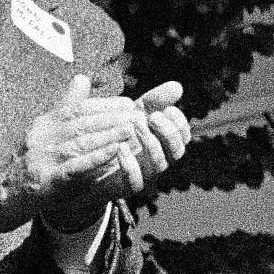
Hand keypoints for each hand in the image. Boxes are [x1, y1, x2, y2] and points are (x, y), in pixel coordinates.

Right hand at [0, 71, 155, 237]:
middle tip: (142, 115)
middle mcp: (39, 137)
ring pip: (79, 142)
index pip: (77, 108)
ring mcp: (39, 159)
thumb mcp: (41, 131)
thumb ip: (64, 106)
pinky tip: (115, 153)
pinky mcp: (42, 182)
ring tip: (135, 129)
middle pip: (81, 123)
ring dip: (110, 135)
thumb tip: (83, 77)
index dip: (106, 104)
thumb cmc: (22, 163)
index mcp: (42, 123)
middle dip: (114, 117)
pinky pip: (73, 168)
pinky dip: (95, 158)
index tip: (132, 103)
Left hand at [87, 81, 188, 198]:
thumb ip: (154, 100)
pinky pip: (136, 181)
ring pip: (159, 164)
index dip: (179, 123)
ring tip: (134, 127)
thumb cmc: (117, 134)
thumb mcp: (134, 113)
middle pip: (178, 150)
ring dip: (150, 144)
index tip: (167, 108)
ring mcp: (145, 175)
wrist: (90, 164)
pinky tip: (120, 147)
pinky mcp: (126, 187)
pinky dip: (130, 164)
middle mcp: (160, 160)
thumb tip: (178, 86)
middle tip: (152, 116)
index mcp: (164, 144)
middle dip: (168, 132)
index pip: (183, 135)